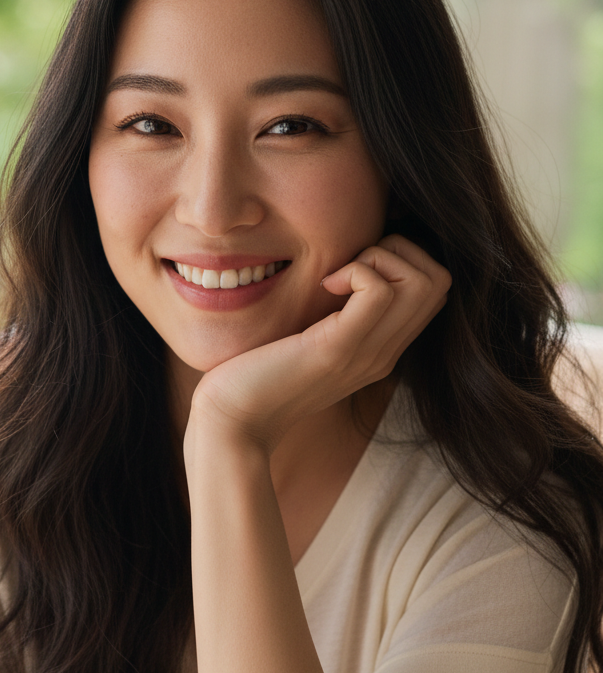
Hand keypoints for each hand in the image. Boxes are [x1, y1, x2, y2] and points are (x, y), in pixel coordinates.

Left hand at [186, 235, 450, 456]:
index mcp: (380, 350)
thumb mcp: (306, 341)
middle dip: (398, 251)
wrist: (233, 422)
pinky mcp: (336, 349)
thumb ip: (331, 316)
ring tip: (338, 275)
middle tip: (348, 266)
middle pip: (439, 281)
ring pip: (423, 282)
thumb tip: (334, 271)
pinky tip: (325, 284)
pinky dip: (357, 271)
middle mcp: (384, 353)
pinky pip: (379, 292)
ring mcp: (366, 354)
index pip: (434, 290)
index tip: (351, 267)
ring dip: (380, 258)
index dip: (402, 259)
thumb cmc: (256, 375)